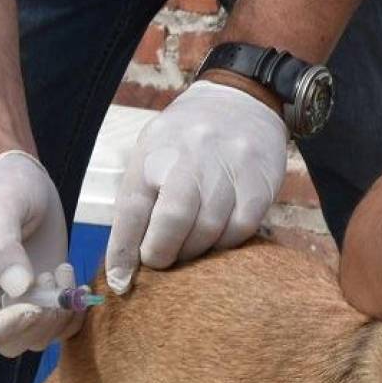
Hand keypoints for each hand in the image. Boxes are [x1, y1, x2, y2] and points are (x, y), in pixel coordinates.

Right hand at [0, 150, 80, 356]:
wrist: (20, 179)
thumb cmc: (4, 186)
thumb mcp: (3, 206)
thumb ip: (3, 245)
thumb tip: (18, 289)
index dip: (1, 328)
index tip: (33, 306)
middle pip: (7, 342)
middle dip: (39, 324)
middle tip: (52, 281)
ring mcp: (20, 297)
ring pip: (37, 338)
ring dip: (59, 316)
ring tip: (62, 272)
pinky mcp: (46, 293)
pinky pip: (60, 325)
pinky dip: (75, 315)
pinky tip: (77, 284)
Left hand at [105, 81, 287, 292]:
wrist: (239, 101)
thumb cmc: (185, 140)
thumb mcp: (151, 156)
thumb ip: (138, 205)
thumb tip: (123, 268)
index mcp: (156, 150)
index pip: (133, 208)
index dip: (124, 251)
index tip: (121, 281)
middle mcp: (192, 155)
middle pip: (174, 220)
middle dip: (163, 253)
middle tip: (162, 261)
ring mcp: (230, 166)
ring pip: (210, 229)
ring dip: (196, 251)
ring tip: (190, 248)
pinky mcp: (260, 181)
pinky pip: (242, 228)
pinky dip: (226, 242)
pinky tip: (218, 236)